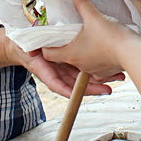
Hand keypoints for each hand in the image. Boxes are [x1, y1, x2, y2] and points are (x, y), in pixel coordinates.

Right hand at [4, 37, 118, 97]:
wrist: (25, 45)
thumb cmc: (24, 45)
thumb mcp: (25, 46)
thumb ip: (29, 50)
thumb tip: (31, 53)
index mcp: (45, 71)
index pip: (57, 85)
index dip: (69, 91)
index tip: (79, 94)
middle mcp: (57, 73)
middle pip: (75, 85)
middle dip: (92, 89)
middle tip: (107, 90)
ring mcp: (65, 68)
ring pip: (84, 77)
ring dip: (100, 80)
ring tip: (117, 78)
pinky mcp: (72, 61)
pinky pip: (85, 68)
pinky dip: (98, 69)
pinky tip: (111, 69)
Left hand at [44, 0, 136, 79]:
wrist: (133, 53)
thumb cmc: (110, 36)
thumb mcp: (93, 16)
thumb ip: (82, 3)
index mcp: (71, 53)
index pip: (48, 54)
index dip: (46, 45)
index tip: (48, 37)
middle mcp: (80, 65)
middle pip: (65, 57)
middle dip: (65, 46)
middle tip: (68, 34)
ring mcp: (93, 71)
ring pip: (81, 62)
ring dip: (82, 52)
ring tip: (86, 39)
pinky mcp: (106, 72)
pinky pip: (97, 67)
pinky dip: (97, 59)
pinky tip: (102, 48)